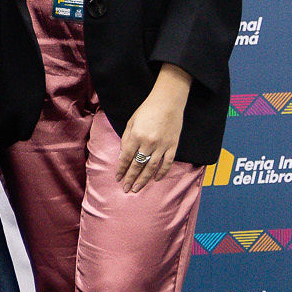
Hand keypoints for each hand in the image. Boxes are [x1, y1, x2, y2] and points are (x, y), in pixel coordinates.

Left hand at [117, 67, 190, 192]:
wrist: (168, 101)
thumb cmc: (147, 110)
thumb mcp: (131, 122)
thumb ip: (126, 139)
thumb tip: (123, 155)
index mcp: (136, 136)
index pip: (126, 157)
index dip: (121, 169)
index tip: (118, 178)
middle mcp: (148, 143)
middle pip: (138, 165)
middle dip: (130, 178)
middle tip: (126, 189)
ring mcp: (162, 145)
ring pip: (152, 167)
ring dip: (144, 179)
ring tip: (137, 188)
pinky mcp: (173, 146)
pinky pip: (167, 163)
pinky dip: (162, 172)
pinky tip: (156, 179)